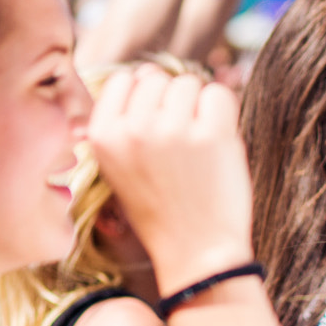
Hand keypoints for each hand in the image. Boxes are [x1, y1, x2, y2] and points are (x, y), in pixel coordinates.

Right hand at [87, 66, 253, 292]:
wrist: (196, 253)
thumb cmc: (162, 211)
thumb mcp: (120, 168)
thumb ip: (125, 123)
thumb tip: (147, 73)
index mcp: (102, 136)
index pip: (125, 80)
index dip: (147, 95)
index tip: (159, 123)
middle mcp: (133, 129)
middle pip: (158, 78)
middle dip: (174, 101)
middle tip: (183, 141)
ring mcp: (172, 130)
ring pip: (189, 82)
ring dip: (199, 106)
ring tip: (199, 145)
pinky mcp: (212, 136)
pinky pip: (219, 94)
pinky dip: (224, 112)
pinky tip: (219, 141)